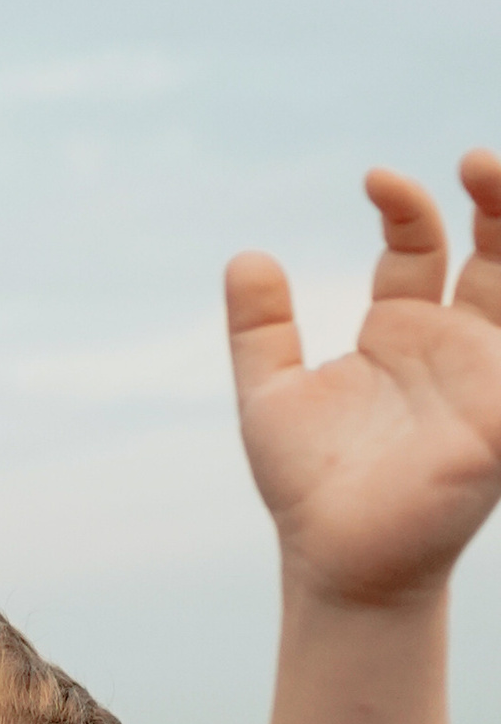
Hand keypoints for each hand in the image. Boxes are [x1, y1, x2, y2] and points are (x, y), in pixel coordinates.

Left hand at [228, 153, 500, 604]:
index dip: (404, 207)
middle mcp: (451, 345)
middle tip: (478, 162)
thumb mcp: (270, 393)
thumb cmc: (308, 484)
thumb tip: (247, 256)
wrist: (336, 561)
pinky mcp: (500, 418)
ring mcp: (484, 378)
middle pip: (495, 252)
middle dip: (497, 200)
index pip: (417, 245)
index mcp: (399, 330)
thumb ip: (260, 328)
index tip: (375, 180)